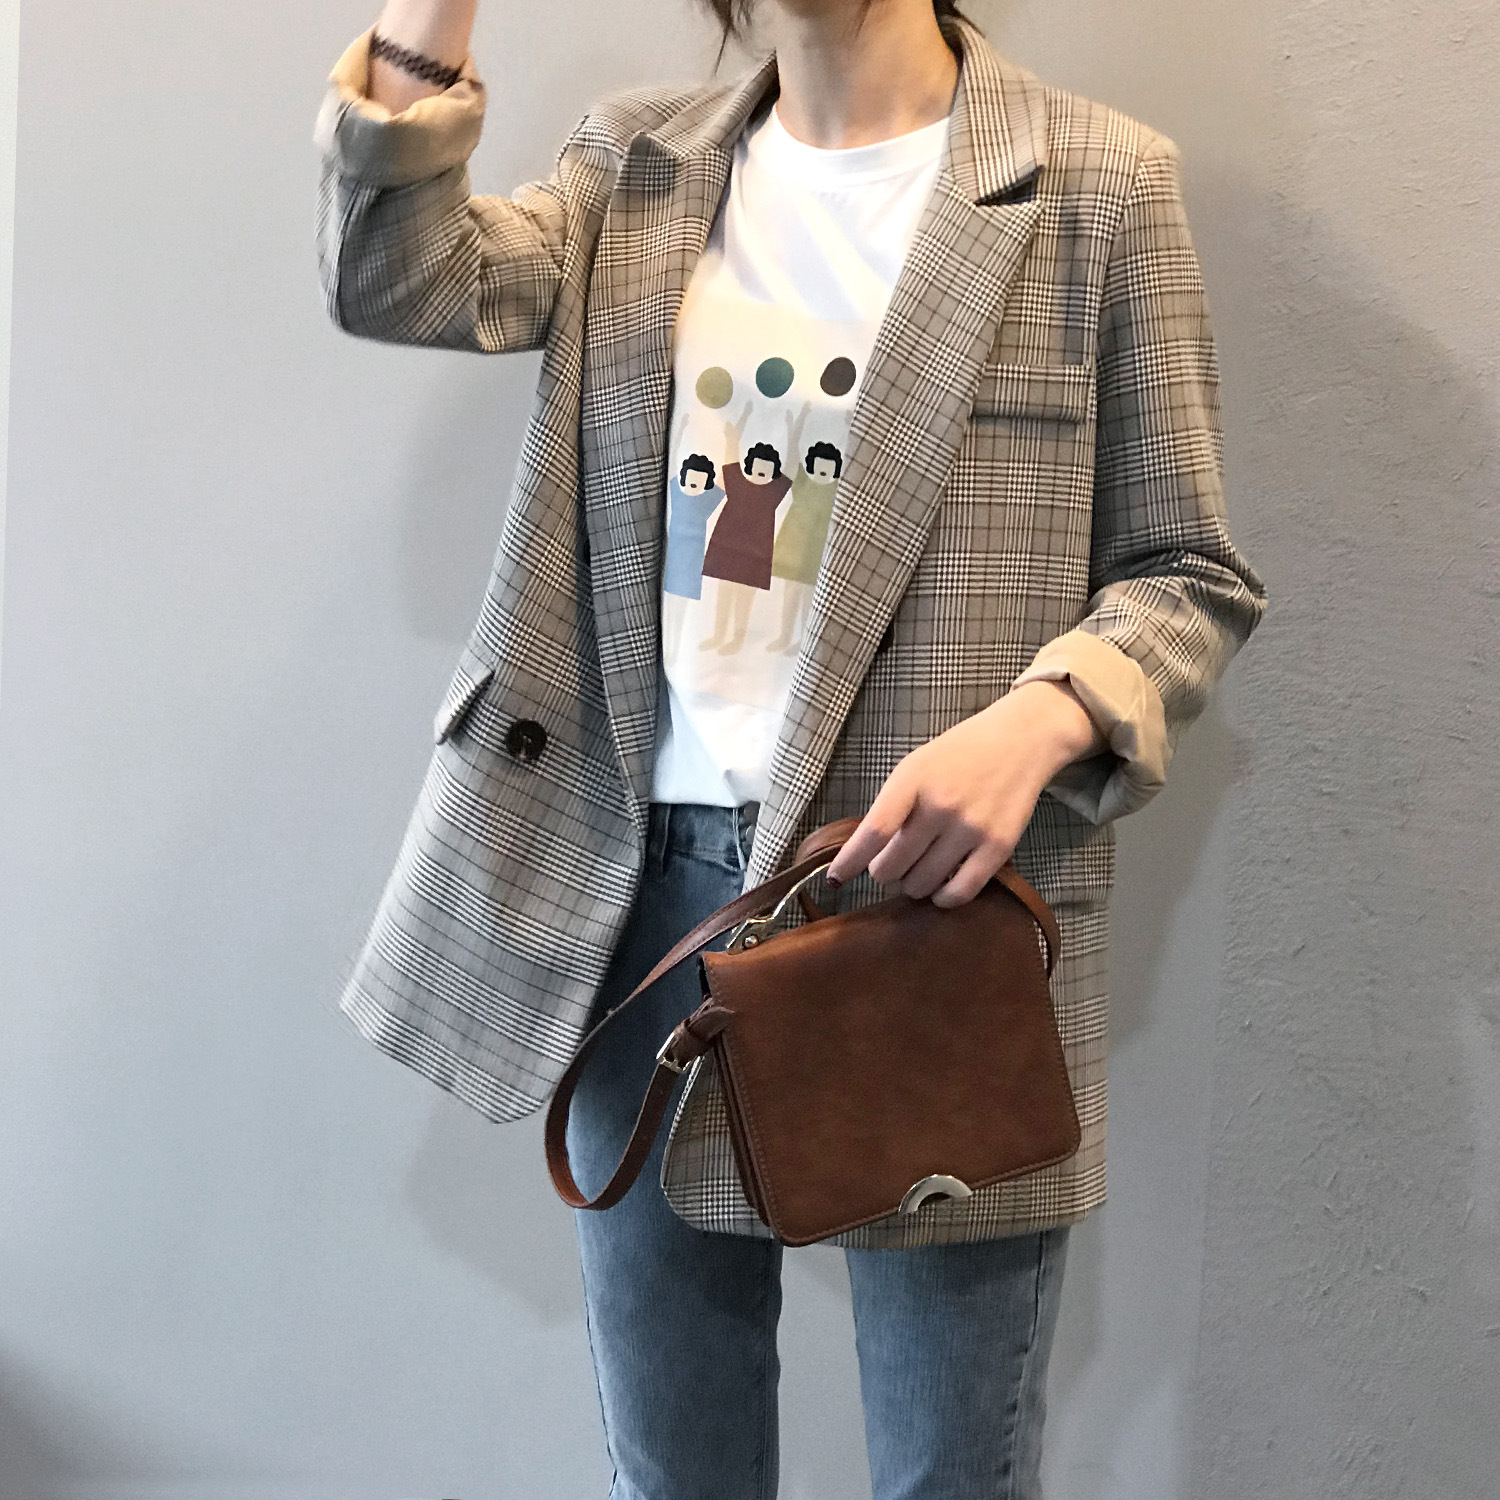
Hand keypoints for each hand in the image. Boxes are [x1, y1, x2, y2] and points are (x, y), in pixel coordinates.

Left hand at [823, 680, 1104, 907]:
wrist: (1017, 741)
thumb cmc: (958, 755)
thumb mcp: (914, 767)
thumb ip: (891, 806)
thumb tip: (864, 855)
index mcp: (913, 781)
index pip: (874, 833)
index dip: (849, 862)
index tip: (836, 878)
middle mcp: (942, 805)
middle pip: (893, 867)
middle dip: (884, 872)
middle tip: (890, 865)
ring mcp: (972, 828)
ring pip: (921, 884)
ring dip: (912, 885)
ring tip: (917, 870)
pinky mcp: (998, 847)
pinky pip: (959, 893)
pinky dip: (942, 899)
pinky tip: (939, 889)